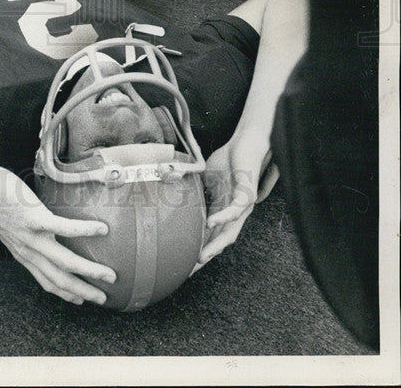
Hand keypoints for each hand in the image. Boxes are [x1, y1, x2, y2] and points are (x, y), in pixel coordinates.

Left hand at [0, 167, 115, 305]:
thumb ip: (26, 230)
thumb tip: (41, 221)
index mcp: (23, 253)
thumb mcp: (10, 225)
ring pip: (66, 263)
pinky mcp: (35, 219)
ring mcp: (32, 237)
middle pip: (60, 280)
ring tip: (109, 275)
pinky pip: (66, 228)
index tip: (81, 300)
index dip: (65, 294)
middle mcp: (28, 251)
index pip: (46, 281)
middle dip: (83, 292)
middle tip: (103, 298)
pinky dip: (86, 230)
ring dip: (90, 272)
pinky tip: (101, 229)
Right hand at [195, 131, 278, 268]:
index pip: (210, 234)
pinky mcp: (246, 194)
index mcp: (222, 210)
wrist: (246, 143)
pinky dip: (222, 218)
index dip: (198, 248)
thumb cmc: (228, 159)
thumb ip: (192, 186)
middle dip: (205, 256)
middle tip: (189, 270)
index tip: (182, 263)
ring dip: (215, 245)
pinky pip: (235, 210)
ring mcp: (241, 206)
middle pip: (220, 241)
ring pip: (229, 232)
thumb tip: (168, 187)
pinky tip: (210, 223)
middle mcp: (233, 213)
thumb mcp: (204, 176)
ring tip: (201, 257)